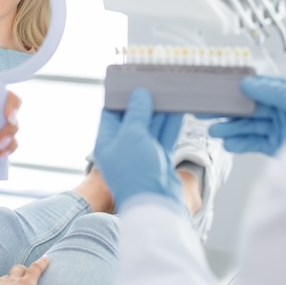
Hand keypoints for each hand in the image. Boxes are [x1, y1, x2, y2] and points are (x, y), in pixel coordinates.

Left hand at [94, 88, 183, 209]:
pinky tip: (179, 107)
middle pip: (133, 117)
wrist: (156, 204)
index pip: (111, 112)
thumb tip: (139, 94)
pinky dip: (171, 122)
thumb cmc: (137, 172)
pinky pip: (164, 135)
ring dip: (160, 110)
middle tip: (155, 81)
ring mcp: (141, 153)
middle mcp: (122, 146)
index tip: (133, 80)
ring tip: (170, 90)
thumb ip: (136, 113)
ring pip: (151, 125)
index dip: (121, 96)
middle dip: (144, 101)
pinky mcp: (158, 158)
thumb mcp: (132, 136)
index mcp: (107, 141)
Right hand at [208, 75, 285, 155]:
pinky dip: (241, 144)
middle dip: (230, 111)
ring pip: (250, 126)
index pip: (261, 86)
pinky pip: (254, 143)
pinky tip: (229, 144)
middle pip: (251, 107)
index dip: (240, 88)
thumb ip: (275, 91)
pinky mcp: (278, 146)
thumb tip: (248, 83)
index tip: (220, 89)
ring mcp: (280, 128)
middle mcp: (285, 109)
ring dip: (231, 129)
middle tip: (207, 112)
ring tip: (214, 133)